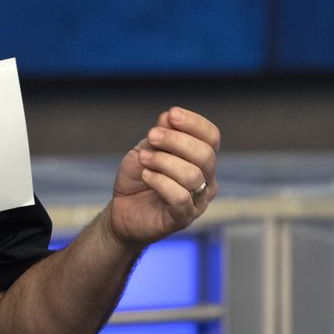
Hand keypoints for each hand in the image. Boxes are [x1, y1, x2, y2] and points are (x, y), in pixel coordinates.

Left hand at [106, 106, 219, 249]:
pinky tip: (146, 176)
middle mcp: (206, 180)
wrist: (122, 210)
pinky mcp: (182, 219)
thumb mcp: (146, 149)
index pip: (211, 137)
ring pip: (193, 175)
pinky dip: (160, 182)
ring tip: (143, 159)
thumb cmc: (139, 178)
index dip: (195, 123)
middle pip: (205, 155)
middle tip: (151, 136)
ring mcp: (197, 201)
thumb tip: (170, 116)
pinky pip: (180, 198)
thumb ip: (160, 134)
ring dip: (163, 161)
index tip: (172, 114)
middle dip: (176, 140)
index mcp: (200, 160)